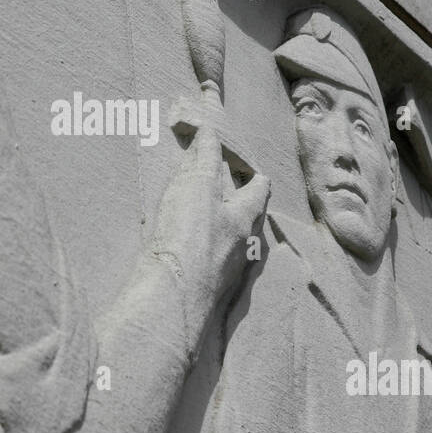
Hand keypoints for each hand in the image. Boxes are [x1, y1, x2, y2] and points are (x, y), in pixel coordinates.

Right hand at [151, 124, 269, 321]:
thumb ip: (203, 161)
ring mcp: (225, 273)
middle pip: (250, 222)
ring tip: (211, 226)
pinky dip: (205, 258)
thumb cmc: (190, 238)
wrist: (172, 299)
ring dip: (225, 235)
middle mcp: (242, 248)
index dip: (254, 175)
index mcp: (244, 220)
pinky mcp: (206, 292)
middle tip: (232, 195)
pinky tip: (191, 260)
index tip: (247, 167)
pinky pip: (212, 268)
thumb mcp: (195, 188)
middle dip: (243, 207)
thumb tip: (210, 133)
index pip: (259, 190)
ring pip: (233, 247)